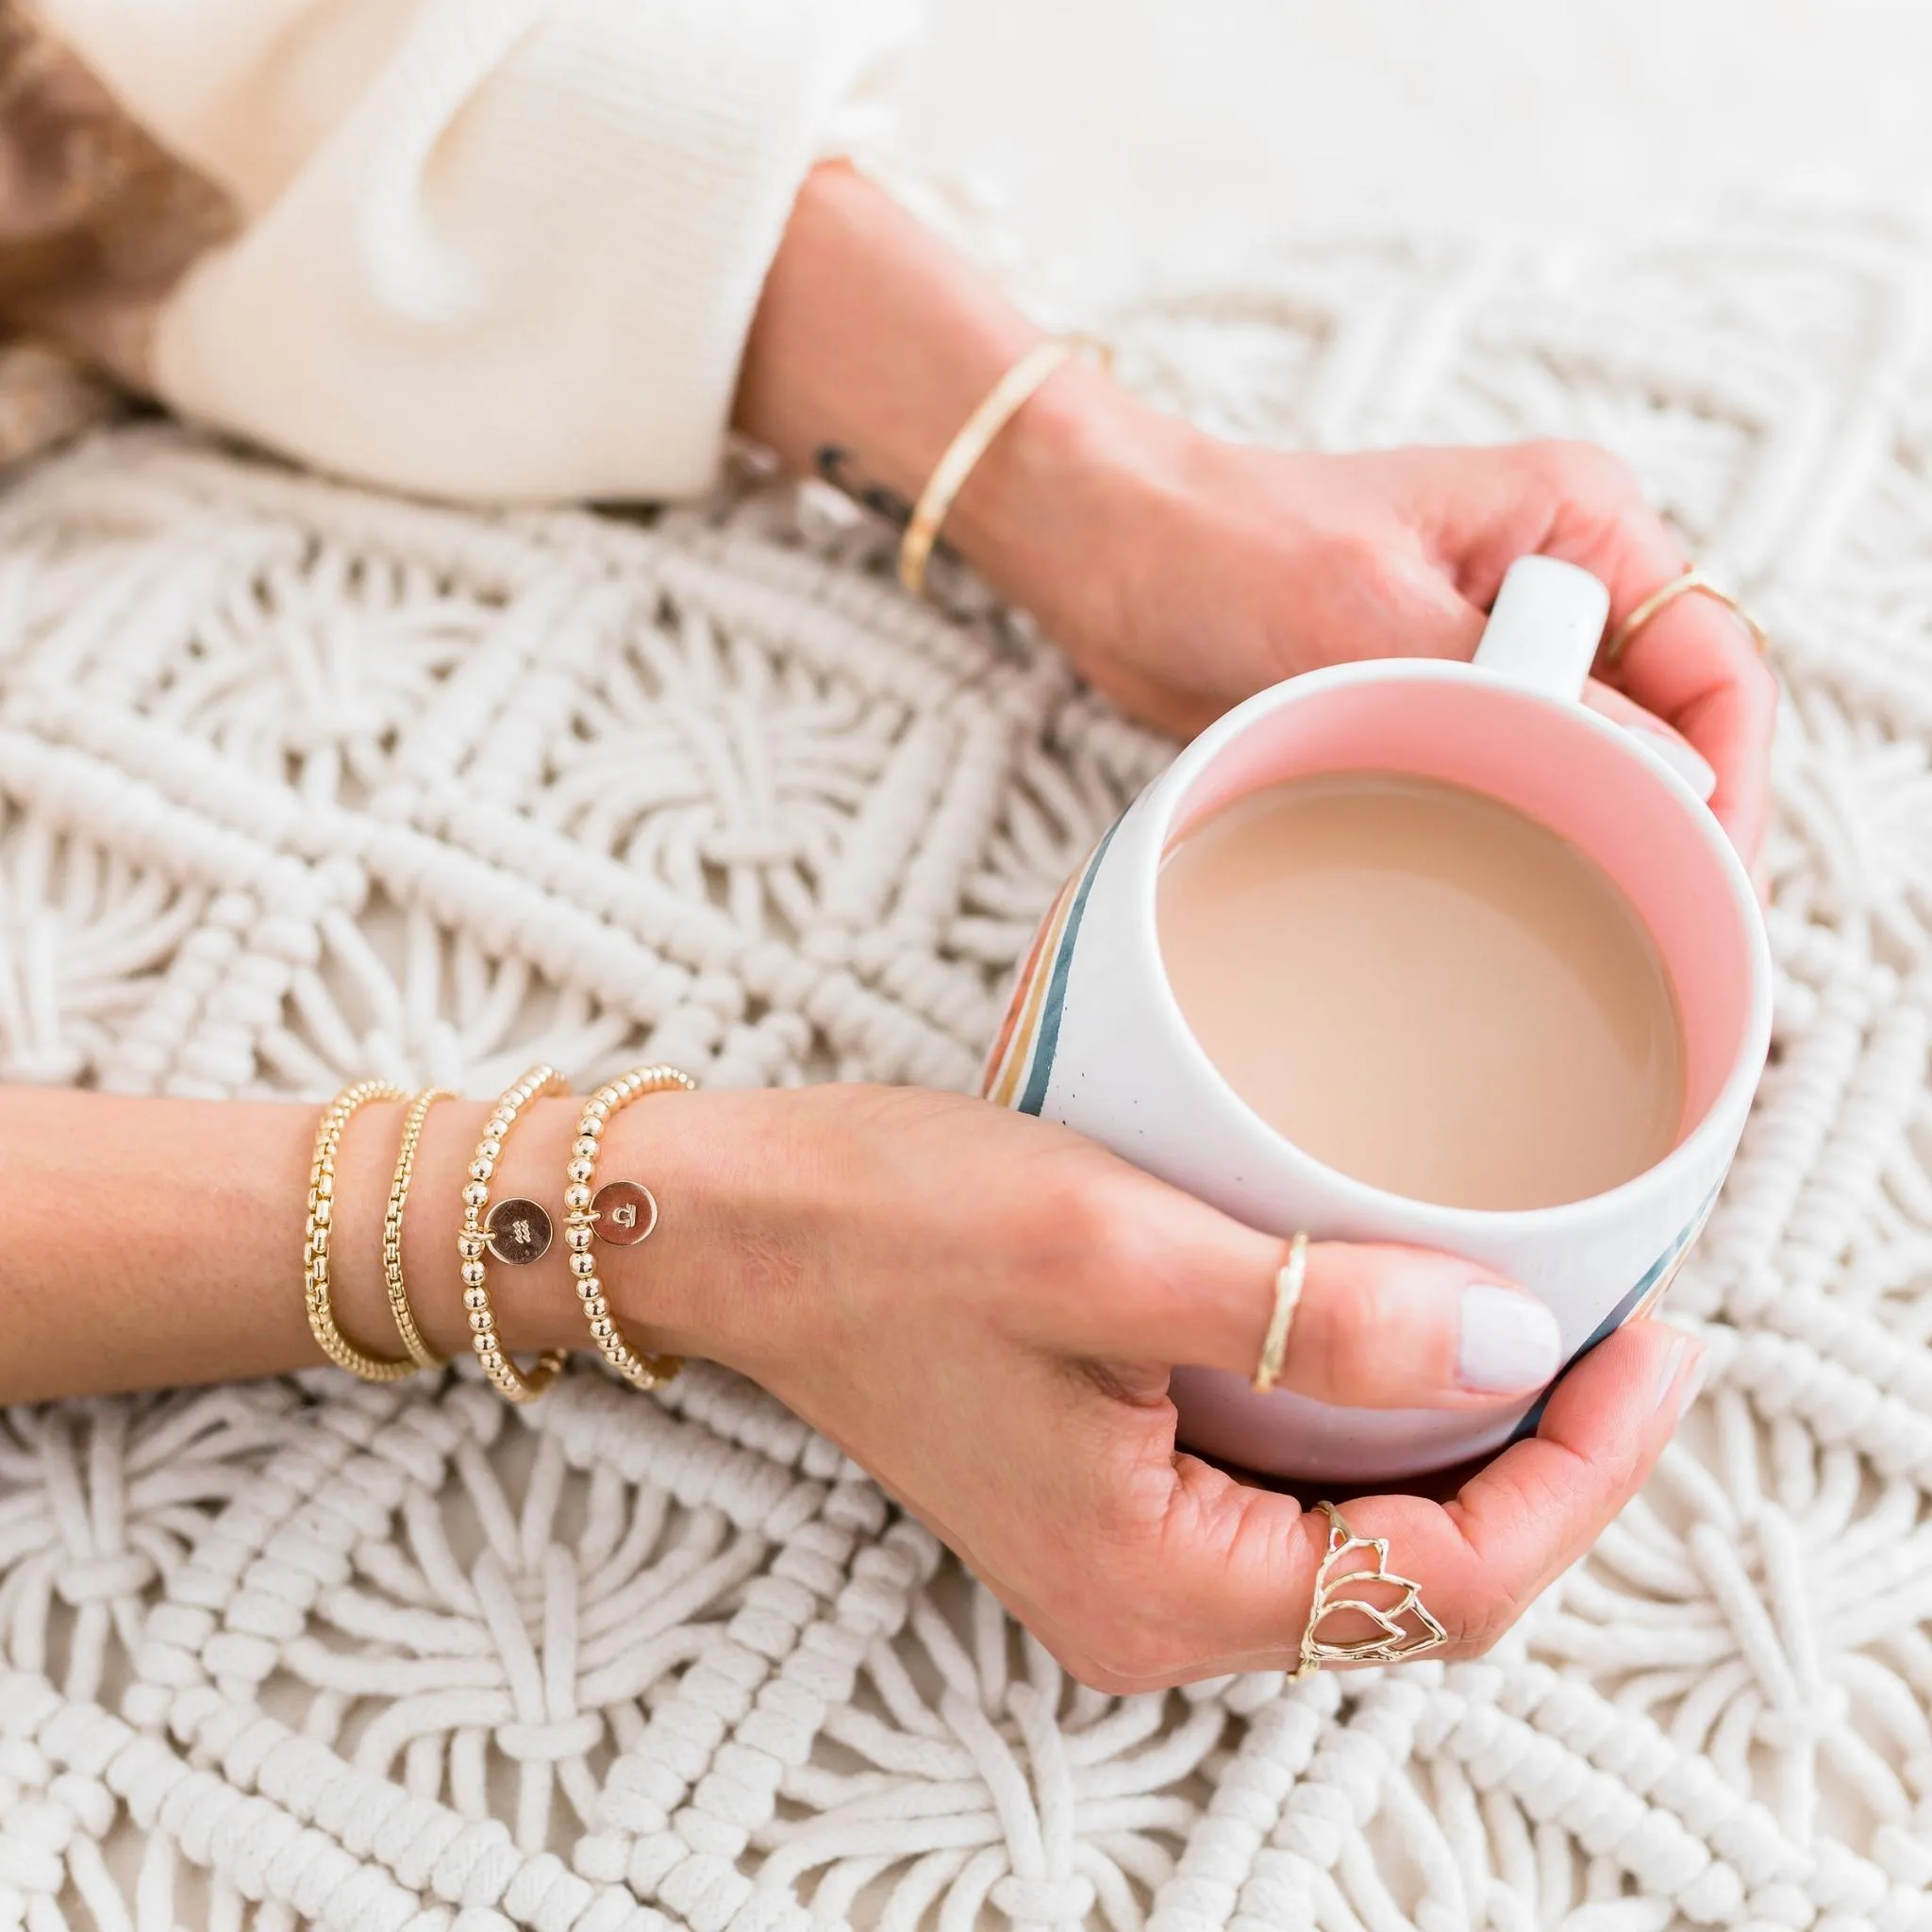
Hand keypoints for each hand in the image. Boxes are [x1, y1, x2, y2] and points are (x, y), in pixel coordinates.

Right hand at [637, 1086, 1705, 1688]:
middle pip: (1422, 1577)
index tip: (1650, 1346)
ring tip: (1545, 1317)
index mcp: (1158, 1583)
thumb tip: (1513, 1343)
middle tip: (1622, 1329)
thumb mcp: (1106, 1254)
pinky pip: (1292, 1484)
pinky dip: (1375, 1416)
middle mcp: (1152, 1601)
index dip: (1578, 1474)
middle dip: (1546, 1465)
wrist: (736, 1224)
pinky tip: (1404, 1321)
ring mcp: (1130, 1549)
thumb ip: (1317, 1318)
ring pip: (1365, 1534)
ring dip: (1468, 1438)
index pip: (1445, 1584)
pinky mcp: (1112, 1482)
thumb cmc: (883, 1230)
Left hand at [983, 390, 1777, 862]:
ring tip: (1597, 934)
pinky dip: (1523, 833)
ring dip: (1598, 838)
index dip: (1734, 781)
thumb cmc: (1222, 544)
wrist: (1112, 557)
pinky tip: (1517, 897)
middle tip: (1659, 939)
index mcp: (1576, 523)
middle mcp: (1556, 580)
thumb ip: (1513, 682)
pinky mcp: (1436, 696)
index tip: (1710, 883)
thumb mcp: (1364, 612)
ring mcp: (1498, 643)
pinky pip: (1516, 778)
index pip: (1715, 665)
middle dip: (1677, 829)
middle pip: (1673, 727)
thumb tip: (1667, 777)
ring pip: (1596, 764)